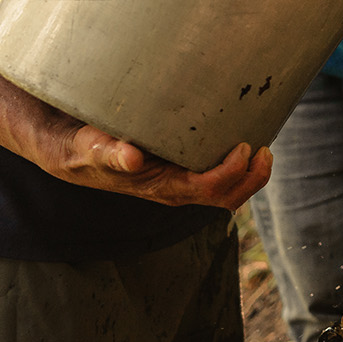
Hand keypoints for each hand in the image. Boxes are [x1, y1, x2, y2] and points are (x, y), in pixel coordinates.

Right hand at [42, 122, 272, 209]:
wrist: (76, 155)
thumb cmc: (88, 149)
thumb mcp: (94, 147)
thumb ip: (111, 153)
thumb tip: (132, 158)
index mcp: (161, 188)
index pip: (208, 189)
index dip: (232, 172)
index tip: (245, 146)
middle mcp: (176, 191)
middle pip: (226, 197)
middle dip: (252, 179)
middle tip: (266, 150)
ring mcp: (182, 185)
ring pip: (227, 192)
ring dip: (251, 176)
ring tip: (264, 150)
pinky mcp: (184, 173)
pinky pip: (219, 178)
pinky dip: (239, 167)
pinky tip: (247, 144)